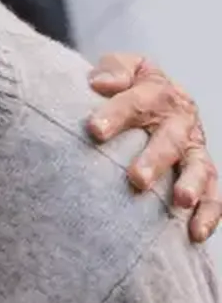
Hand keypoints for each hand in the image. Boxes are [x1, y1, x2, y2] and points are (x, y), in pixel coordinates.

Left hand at [88, 52, 219, 241]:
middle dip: (155, 159)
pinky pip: (213, 194)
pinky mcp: (201, 173)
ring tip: (180, 201)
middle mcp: (181, 121)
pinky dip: (209, 214)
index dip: (117, 114)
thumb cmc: (126, 87)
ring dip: (191, 185)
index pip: (138, 101)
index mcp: (158, 92)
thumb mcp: (121, 68)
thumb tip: (101, 84)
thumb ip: (113, 70)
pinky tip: (195, 234)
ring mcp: (194, 148)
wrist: (150, 98)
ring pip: (199, 168)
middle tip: (136, 179)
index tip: (93, 130)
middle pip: (170, 139)